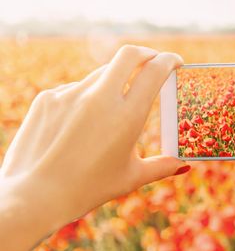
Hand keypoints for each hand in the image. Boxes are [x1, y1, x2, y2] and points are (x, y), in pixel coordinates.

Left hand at [0, 45, 188, 227]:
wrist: (34, 197)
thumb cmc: (88, 189)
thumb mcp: (131, 178)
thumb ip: (162, 167)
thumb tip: (184, 166)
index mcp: (127, 116)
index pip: (154, 71)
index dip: (169, 60)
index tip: (175, 61)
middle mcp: (100, 98)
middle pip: (129, 55)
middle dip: (146, 53)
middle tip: (153, 61)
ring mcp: (70, 94)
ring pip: (101, 73)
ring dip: (115, 80)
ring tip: (114, 107)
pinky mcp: (48, 98)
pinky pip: (75, 89)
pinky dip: (87, 98)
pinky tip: (81, 124)